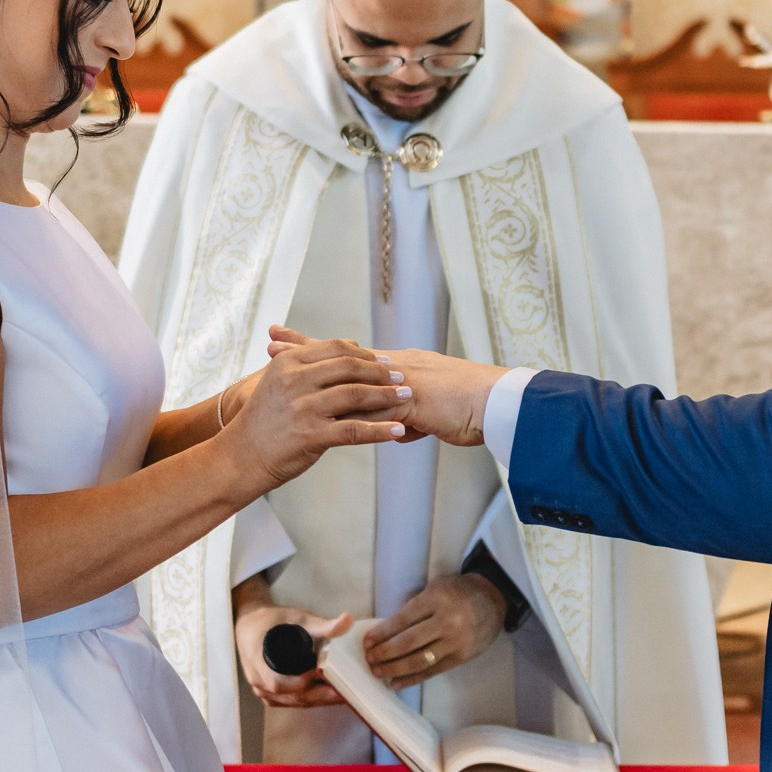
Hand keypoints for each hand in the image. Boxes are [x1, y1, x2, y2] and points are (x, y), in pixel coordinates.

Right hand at [223, 336, 410, 486]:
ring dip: (387, 397)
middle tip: (402, 378)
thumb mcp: (280, 382)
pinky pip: (354, 430)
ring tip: (407, 398)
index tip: (386, 362)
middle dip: (381, 373)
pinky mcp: (310, 435)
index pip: (337, 349)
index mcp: (289, 362)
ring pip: (356, 395)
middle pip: (349, 367)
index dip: (366, 355)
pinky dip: (380, 430)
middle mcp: (295, 380)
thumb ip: (310, 366)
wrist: (240, 457)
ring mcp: (303, 407)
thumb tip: (351, 351)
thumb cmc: (265, 421)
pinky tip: (397, 430)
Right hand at [233, 582, 350, 707]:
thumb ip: (322, 624)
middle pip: (293, 696)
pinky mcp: (270, 694)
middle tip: (346, 692)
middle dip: (321, 695)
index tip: (327, 676)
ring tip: (342, 694)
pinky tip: (326, 695)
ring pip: (294, 701)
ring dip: (318, 699)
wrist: (251, 624)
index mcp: (259, 664)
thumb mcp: (296, 618)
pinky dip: (310, 699)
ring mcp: (264, 691)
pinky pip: (291, 701)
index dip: (304, 682)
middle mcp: (259, 682)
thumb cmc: (271, 621)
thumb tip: (347, 620)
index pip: (281, 683)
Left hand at [267, 328, 503, 447]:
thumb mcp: (434, 412)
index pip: (352, 354)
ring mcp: (402, 382)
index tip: (291, 342)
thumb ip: (411, 417)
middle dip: (305, 351)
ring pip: (348, 376)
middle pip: (342, 357)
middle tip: (271, 343)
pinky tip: (317, 410)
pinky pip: (372, 406)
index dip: (321, 348)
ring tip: (280, 369)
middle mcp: (397, 367)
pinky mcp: (412, 400)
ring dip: (313, 374)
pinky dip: (344, 408)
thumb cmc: (471, 408)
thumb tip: (399, 429)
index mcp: (400, 367)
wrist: (500, 404)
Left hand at [362, 574, 507, 688]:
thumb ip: (416, 606)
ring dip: (394, 669)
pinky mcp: (461, 658)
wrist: (494, 600)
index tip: (367, 641)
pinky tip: (395, 683)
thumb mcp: (436, 587)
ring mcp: (455, 643)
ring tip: (377, 672)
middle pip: (409, 642)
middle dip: (385, 653)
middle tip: (369, 658)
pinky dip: (411, 679)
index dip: (383, 632)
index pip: (404, 619)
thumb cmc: (458, 591)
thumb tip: (387, 630)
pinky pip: (432, 672)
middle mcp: (446, 622)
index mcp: (437, 600)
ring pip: (419, 660)